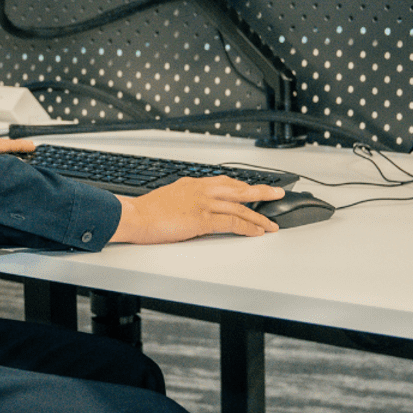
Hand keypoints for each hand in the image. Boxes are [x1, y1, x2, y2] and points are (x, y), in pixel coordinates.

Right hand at [109, 176, 283, 243]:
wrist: (135, 216)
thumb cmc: (147, 211)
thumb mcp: (169, 196)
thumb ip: (185, 197)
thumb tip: (193, 204)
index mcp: (193, 183)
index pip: (225, 182)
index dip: (242, 186)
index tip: (253, 189)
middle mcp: (202, 190)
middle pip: (239, 189)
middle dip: (261, 191)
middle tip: (277, 193)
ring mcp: (204, 204)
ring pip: (240, 208)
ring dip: (259, 217)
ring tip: (272, 224)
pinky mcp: (203, 219)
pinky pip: (232, 223)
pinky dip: (248, 227)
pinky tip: (257, 232)